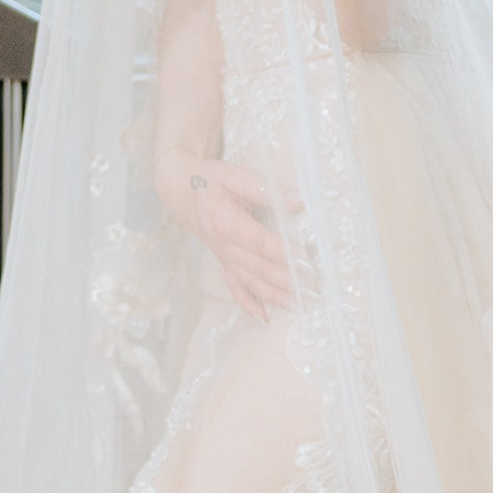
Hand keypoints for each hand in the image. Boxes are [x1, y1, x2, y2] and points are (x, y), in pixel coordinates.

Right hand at [171, 153, 296, 317]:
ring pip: (250, 281)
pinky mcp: (223, 262)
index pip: (260, 242)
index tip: (305, 261)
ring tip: (297, 305)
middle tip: (312, 288)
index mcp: (225, 222)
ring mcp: (223, 257)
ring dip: (274, 295)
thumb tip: (297, 202)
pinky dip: (248, 303)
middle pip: (258, 267)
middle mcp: (223, 245)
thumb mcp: (234, 176)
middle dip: (286, 279)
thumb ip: (265, 190)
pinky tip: (262, 317)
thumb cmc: (209, 180)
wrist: (179, 191)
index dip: (283, 253)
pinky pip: (234, 287)